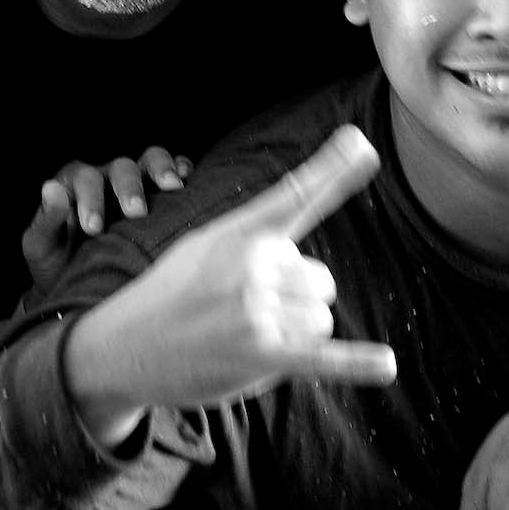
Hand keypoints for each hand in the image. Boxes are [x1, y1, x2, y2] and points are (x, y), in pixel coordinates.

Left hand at [20, 146, 190, 289]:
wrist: (76, 284)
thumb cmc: (56, 263)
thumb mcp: (40, 246)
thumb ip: (46, 219)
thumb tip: (51, 189)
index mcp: (74, 185)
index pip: (85, 179)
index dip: (91, 199)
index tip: (93, 228)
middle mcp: (105, 178)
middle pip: (121, 167)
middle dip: (129, 187)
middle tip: (135, 212)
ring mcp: (134, 184)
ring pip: (149, 160)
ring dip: (161, 169)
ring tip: (172, 187)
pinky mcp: (158, 195)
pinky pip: (174, 170)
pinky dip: (181, 168)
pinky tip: (186, 180)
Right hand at [63, 126, 395, 446]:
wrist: (123, 346)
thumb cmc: (174, 291)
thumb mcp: (207, 244)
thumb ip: (261, 231)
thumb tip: (301, 226)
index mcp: (241, 234)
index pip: (294, 196)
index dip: (333, 170)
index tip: (362, 144)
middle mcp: (251, 265)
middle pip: (322, 282)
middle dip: (295, 301)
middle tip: (240, 310)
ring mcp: (256, 310)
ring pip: (322, 320)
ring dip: (295, 335)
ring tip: (244, 335)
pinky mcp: (261, 356)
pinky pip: (323, 358)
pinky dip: (357, 364)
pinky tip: (385, 364)